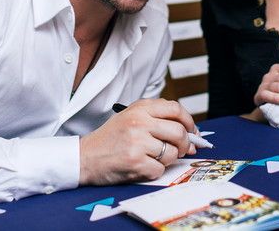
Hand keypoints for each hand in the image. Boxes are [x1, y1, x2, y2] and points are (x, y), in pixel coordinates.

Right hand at [78, 99, 197, 185]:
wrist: (85, 157)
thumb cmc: (110, 139)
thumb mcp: (130, 117)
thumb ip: (157, 119)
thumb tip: (191, 133)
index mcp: (140, 108)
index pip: (176, 109)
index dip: (189, 121)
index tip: (192, 131)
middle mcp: (139, 123)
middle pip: (179, 132)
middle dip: (186, 144)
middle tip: (183, 149)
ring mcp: (138, 142)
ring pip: (172, 153)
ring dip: (168, 159)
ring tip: (153, 157)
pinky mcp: (136, 162)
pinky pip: (160, 169)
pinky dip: (154, 171)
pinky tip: (142, 166)